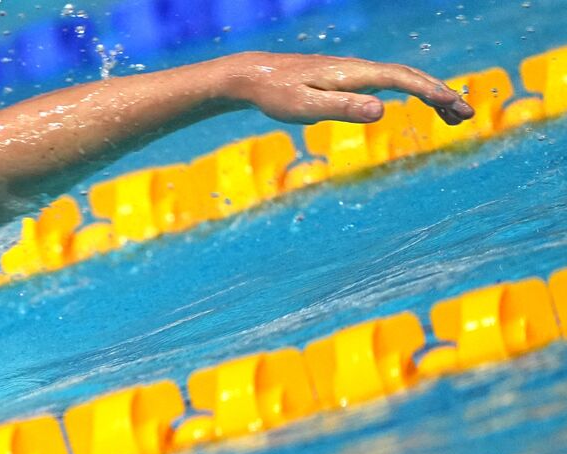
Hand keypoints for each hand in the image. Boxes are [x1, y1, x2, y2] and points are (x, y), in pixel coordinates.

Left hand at [219, 51, 474, 125]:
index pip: (402, 80)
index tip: (455, 105)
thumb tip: (381, 110)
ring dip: (430, 93)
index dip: (431, 92)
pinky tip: (417, 103)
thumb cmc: (277, 95)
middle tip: (467, 115)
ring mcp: (354, 72)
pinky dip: (410, 91)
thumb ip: (343, 109)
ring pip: (401, 79)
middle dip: (441, 94)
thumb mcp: (306, 108)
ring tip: (453, 115)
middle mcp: (359, 68)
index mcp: (353, 74)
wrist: (255, 76)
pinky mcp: (347, 78)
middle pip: (410, 77)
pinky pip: (388, 82)